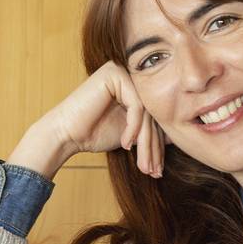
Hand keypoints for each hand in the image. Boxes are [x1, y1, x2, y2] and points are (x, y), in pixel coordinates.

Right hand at [36, 61, 167, 178]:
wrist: (66, 134)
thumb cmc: (94, 134)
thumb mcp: (131, 135)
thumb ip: (151, 131)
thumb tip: (176, 137)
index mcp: (135, 87)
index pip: (155, 116)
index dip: (157, 145)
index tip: (158, 170)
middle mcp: (130, 75)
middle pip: (153, 114)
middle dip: (153, 148)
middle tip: (153, 171)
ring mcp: (122, 72)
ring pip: (147, 112)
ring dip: (146, 143)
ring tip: (143, 166)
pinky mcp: (115, 74)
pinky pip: (136, 105)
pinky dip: (133, 128)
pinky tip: (125, 144)